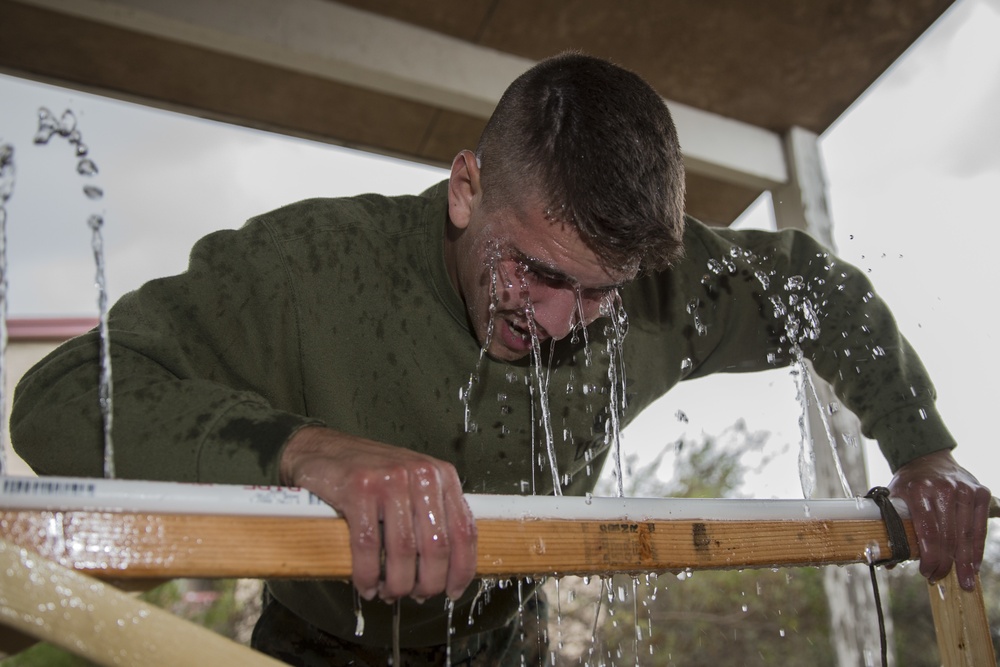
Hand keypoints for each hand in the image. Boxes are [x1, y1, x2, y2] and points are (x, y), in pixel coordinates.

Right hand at [279, 426, 476, 602]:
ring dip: (397, 583)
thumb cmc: (371, 473)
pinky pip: (367, 545)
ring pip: (403, 550)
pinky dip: (367, 574)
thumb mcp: (413, 485)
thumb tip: (445, 569)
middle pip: (436, 546)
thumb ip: (433, 516)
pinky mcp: (359, 488)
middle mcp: (421, 474)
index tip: (453, 590)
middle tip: (415, 596)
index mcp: (441, 476)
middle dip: (427, 583)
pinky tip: (367, 584)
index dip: (462, 568)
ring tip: (389, 593)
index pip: (464, 530)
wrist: (324, 449)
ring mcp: (390, 479)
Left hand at [887, 449, 990, 589]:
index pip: (927, 532)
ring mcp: (964, 490)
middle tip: (941, 578)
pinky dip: (977, 548)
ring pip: (966, 534)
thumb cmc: (910, 484)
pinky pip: (979, 526)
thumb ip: (891, 526)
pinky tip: (974, 564)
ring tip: (965, 581)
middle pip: (948, 536)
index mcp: (918, 491)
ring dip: (965, 561)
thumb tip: (888, 561)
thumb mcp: (893, 498)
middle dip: (945, 563)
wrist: (929, 459)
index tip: (927, 572)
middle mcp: (943, 489)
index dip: (930, 556)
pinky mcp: (980, 492)